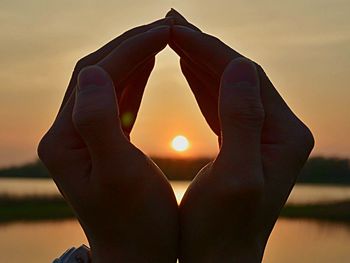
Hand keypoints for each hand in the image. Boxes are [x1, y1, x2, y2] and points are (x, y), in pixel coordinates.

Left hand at [38, 19, 177, 262]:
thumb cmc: (136, 224)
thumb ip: (99, 122)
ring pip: (106, 83)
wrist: (136, 254)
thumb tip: (94, 72)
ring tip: (160, 40)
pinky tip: (149, 67)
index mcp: (65, 140)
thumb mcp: (119, 175)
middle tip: (165, 28)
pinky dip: (133, 79)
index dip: (130, 49)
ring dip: (133, 58)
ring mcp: (82, 136)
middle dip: (130, 46)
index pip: (95, 76)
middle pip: (96, 73)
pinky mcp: (99, 141)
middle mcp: (66, 134)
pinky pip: (114, 100)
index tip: (164, 31)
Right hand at [166, 10, 313, 261]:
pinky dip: (203, 82)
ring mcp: (266, 133)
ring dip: (202, 60)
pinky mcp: (248, 140)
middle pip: (240, 75)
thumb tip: (239, 63)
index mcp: (284, 135)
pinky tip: (186, 69)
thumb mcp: (236, 177)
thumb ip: (242, 119)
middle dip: (204, 47)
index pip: (245, 76)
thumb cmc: (221, 229)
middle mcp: (281, 129)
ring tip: (175, 38)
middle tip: (171, 24)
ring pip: (231, 85)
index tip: (175, 30)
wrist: (219, 258)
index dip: (209, 50)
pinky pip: (224, 102)